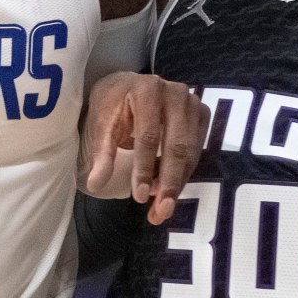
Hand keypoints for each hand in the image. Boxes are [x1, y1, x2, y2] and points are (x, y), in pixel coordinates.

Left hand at [80, 73, 206, 221]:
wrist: (129, 85)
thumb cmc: (114, 104)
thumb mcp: (102, 124)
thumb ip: (102, 153)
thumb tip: (96, 184)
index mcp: (148, 90)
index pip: (149, 136)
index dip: (144, 168)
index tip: (139, 197)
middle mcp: (176, 93)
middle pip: (176, 146)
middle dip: (169, 183)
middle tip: (161, 212)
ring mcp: (192, 102)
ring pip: (190, 152)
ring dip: (177, 182)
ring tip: (161, 208)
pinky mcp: (202, 113)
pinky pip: (197, 149)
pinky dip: (184, 172)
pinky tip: (168, 189)